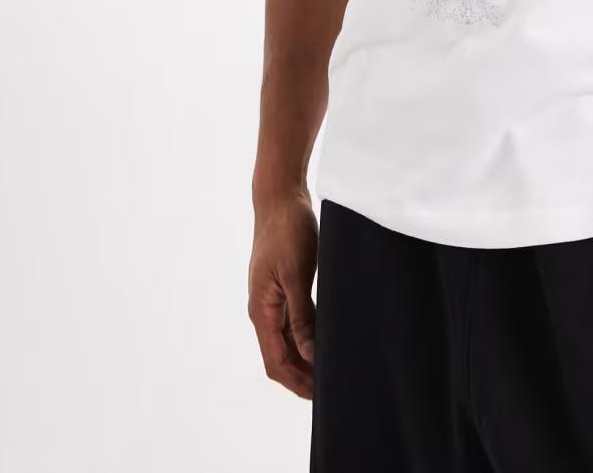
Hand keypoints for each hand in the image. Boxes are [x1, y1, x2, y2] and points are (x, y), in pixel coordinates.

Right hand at [248, 188, 318, 398]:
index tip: (320, 395)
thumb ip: (302, 314)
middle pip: (280, 356)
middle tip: (330, 388)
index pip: (276, 361)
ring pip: (287, 341)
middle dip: (301, 376)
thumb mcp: (297, 273)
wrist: (280, 197)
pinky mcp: (283, 287)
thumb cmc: (287, 230)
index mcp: (261, 310)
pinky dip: (306, 337)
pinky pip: (293, 322)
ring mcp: (272, 299)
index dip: (297, 381)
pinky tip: (325, 339)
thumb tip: (309, 352)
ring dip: (305, 358)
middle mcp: (263, 310)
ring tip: (331, 369)